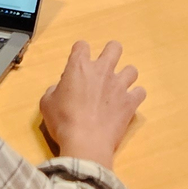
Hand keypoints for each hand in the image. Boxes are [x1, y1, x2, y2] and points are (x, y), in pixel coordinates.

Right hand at [38, 40, 145, 168]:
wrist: (85, 142)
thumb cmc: (63, 121)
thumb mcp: (47, 103)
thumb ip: (54, 90)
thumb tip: (60, 89)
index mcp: (79, 67)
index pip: (82, 46)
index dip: (79, 53)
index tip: (77, 65)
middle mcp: (102, 70)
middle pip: (114, 48)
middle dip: (111, 53)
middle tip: (104, 67)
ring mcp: (119, 85)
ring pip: (132, 70)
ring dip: (125, 76)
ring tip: (118, 87)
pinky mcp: (130, 102)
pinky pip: (140, 92)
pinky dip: (135, 96)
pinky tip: (128, 103)